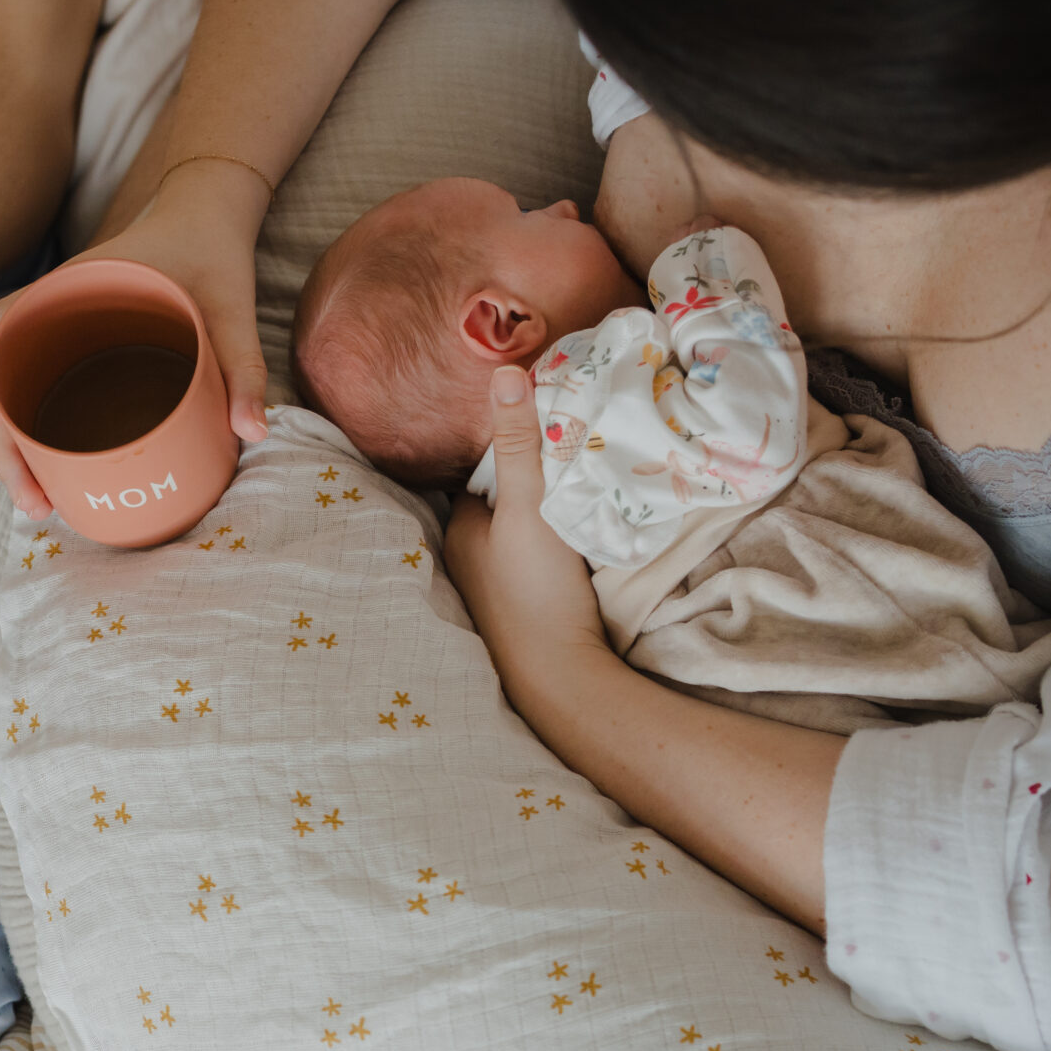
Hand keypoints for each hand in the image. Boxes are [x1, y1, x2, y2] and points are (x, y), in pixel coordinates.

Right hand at [0, 160, 272, 517]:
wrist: (211, 217)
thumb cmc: (213, 254)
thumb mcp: (232, 309)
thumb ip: (244, 366)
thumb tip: (254, 433)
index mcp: (74, 286)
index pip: (4, 325)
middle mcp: (57, 310)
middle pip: (4, 376)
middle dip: (7, 446)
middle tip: (36, 504)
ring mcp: (66, 331)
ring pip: (21, 391)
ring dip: (19, 448)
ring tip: (41, 503)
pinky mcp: (82, 348)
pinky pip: (46, 389)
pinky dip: (39, 431)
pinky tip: (52, 472)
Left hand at [442, 366, 609, 674]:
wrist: (561, 679)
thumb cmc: (534, 590)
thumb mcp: (528, 507)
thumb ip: (518, 443)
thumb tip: (503, 371)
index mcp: (459, 530)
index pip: (485, 468)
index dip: (517, 442)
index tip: (556, 417)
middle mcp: (471, 558)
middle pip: (508, 497)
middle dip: (537, 474)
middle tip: (582, 442)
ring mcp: (500, 586)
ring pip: (528, 527)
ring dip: (553, 507)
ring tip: (591, 477)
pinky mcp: (531, 606)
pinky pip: (545, 556)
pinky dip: (563, 539)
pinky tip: (589, 530)